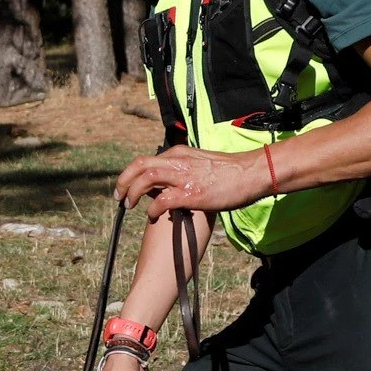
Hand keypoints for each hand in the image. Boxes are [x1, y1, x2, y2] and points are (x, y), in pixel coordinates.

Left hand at [114, 148, 271, 216]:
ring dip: (132, 192)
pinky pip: (162, 200)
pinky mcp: (191, 193)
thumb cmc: (231, 172)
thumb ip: (185, 169)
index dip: (132, 174)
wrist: (251, 173)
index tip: (127, 187)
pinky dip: (152, 208)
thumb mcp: (202, 164)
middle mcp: (178, 162)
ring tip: (129, 206)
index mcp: (180, 154)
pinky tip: (152, 216)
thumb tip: (173, 182)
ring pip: (146, 178)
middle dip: (124, 181)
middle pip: (139, 165)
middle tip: (118, 196)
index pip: (147, 160)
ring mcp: (184, 177)